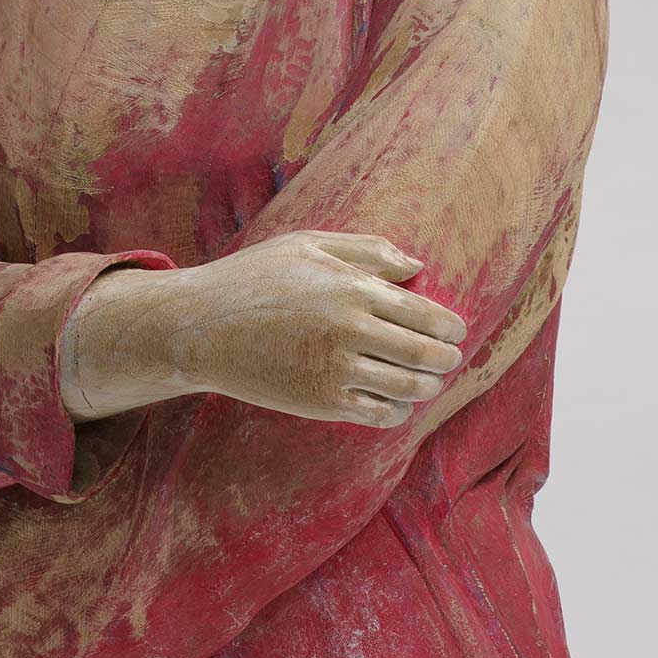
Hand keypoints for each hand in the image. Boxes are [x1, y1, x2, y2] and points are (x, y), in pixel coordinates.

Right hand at [67, 231, 464, 428]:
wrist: (202, 328)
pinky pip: (379, 414)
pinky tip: (395, 401)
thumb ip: (367, 251)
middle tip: (449, 358)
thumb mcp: (308, 244)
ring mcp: (337, 371)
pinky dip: (398, 410)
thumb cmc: (254, 278)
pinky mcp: (322, 403)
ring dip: (427, 386)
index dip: (450, 326)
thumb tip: (414, 265)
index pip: (426, 314)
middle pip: (425, 354)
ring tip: (427, 381)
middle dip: (446, 358)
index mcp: (354, 289)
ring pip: (408, 388)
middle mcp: (352, 331)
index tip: (455, 330)